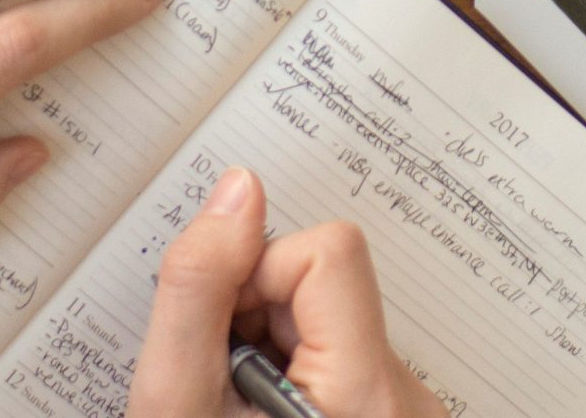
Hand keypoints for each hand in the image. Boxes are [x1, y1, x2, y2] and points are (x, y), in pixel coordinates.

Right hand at [129, 169, 447, 417]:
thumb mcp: (177, 403)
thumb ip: (198, 289)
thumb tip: (236, 191)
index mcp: (367, 394)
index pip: (328, 251)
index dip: (255, 277)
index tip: (223, 338)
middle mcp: (408, 402)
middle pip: (327, 285)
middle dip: (258, 317)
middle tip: (224, 389)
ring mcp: (408, 415)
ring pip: (331, 325)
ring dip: (271, 351)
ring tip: (240, 413)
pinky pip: (343, 363)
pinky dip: (293, 381)